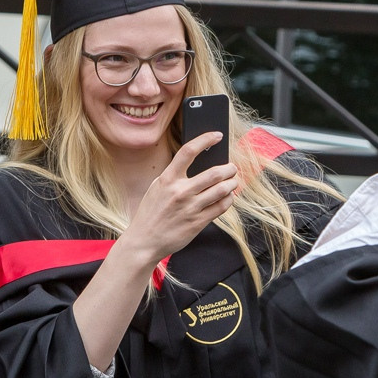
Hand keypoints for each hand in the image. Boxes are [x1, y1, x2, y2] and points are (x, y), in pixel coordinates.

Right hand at [120, 132, 238, 264]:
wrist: (144, 241)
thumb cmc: (151, 214)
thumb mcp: (157, 188)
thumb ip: (175, 176)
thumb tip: (197, 164)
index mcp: (167, 179)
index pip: (188, 151)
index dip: (205, 139)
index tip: (217, 135)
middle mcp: (180, 192)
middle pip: (214, 173)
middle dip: (229, 168)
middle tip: (232, 167)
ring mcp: (190, 208)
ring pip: (222, 190)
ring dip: (232, 183)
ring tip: (233, 181)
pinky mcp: (198, 222)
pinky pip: (221, 207)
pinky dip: (229, 199)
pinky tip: (228, 197)